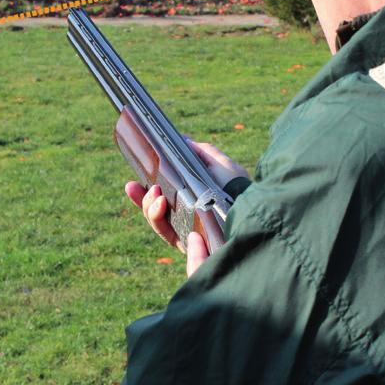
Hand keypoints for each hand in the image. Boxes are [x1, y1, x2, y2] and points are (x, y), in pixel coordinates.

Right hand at [125, 140, 246, 275]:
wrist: (251, 206)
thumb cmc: (239, 187)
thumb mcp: (221, 164)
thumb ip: (203, 152)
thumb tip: (183, 140)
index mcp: (192, 202)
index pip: (163, 198)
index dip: (145, 193)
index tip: (132, 182)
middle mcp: (187, 219)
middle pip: (155, 212)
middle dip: (141, 200)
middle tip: (133, 186)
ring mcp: (187, 232)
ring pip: (157, 223)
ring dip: (148, 207)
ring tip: (153, 194)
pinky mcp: (189, 243)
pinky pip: (166, 233)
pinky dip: (158, 218)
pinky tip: (159, 203)